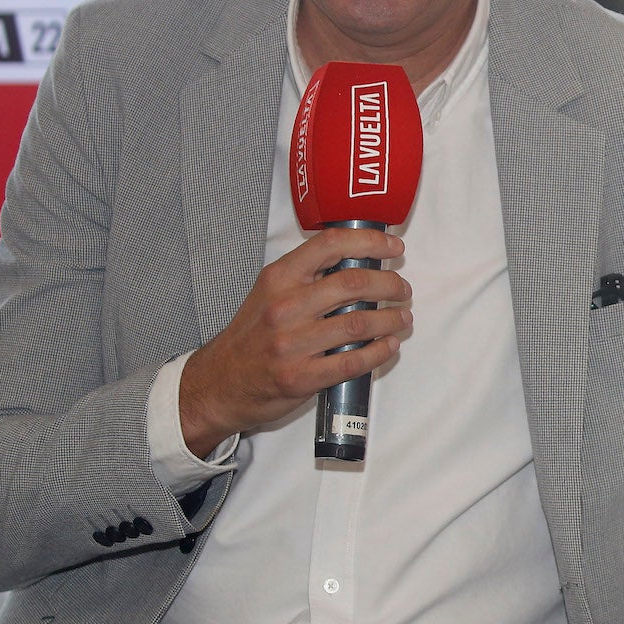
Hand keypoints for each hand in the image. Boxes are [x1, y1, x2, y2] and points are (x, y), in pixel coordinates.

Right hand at [178, 227, 410, 453]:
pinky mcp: (301, 377)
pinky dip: (379, 351)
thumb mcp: (269, 293)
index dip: (370, 242)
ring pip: (359, 322)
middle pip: (354, 283)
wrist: (220, 382)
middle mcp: (285, 307)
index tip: (394, 247)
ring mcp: (293, 344)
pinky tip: (389, 345)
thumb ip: (307, 277)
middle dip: (390, 284)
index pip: (330, 245)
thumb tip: (360, 261)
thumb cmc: (252, 335)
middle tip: (402, 289)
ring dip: (391, 319)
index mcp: (279, 279)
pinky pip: (353, 361)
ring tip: (402, 317)